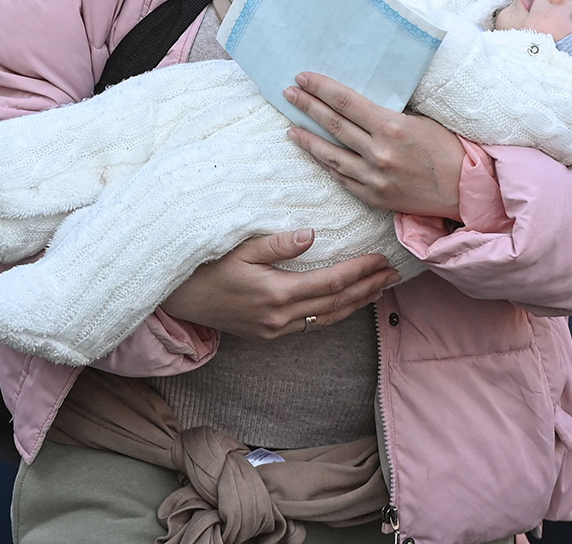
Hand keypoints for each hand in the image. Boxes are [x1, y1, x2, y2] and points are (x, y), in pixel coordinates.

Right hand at [162, 230, 400, 341]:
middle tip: (394, 274)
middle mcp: (280, 318)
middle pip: (336, 303)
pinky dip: (335, 313)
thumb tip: (311, 236)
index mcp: (276, 294)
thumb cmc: (206, 267)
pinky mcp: (269, 334)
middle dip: (368, 288)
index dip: (359, 271)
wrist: (177, 300)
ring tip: (380, 288)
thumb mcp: (238, 248)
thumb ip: (276, 244)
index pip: (330, 282)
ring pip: (327, 318)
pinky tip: (347, 303)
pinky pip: (312, 324)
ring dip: (357, 303)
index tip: (381, 259)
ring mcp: (275, 330)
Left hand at [286, 73, 465, 218]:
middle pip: (333, 125)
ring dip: (308, 139)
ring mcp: (374, 178)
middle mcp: (379, 153)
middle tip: (289, 94)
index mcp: (391, 127)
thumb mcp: (421, 120)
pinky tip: (316, 154)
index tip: (302, 78)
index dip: (321, 88)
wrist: (464, 190)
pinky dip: (327, 164)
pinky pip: (342, 178)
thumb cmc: (447, 149)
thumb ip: (388, 115)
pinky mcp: (374, 197)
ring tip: (291, 129)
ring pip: (331, 155)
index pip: (346, 102)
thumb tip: (359, 103)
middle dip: (308, 107)